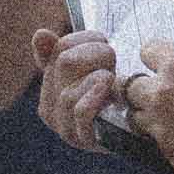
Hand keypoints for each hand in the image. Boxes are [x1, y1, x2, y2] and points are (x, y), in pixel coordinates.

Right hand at [35, 27, 118, 150]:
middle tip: (112, 60)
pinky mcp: (82, 139)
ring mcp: (64, 127)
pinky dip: (94, 95)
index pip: (58, 50)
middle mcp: (49, 108)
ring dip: (98, 76)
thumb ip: (64, 51)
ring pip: (69, 90)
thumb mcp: (91, 69)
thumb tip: (40, 34)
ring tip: (112, 77)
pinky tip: (108, 85)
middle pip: (64, 64)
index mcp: (47, 86)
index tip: (103, 41)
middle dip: (95, 55)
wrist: (133, 130)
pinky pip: (80, 111)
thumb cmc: (113, 97)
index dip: (83, 39)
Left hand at [125, 40, 173, 173]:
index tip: (165, 70)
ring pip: (138, 118)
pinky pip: (157, 145)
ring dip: (152, 120)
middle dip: (145, 92)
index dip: (157, 61)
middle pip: (130, 87)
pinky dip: (170, 144)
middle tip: (167, 101)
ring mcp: (164, 128)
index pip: (147, 51)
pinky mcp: (170, 157)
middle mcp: (165, 94)